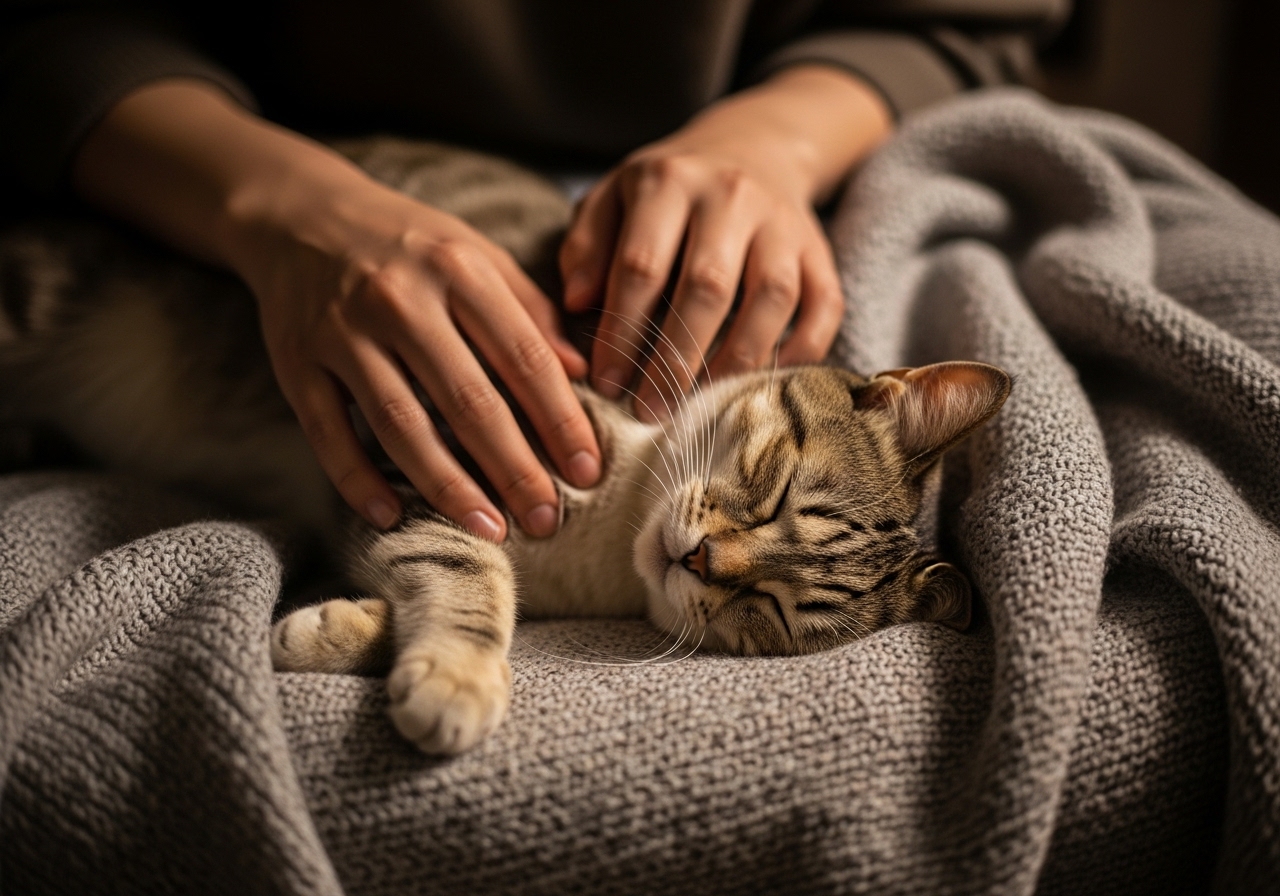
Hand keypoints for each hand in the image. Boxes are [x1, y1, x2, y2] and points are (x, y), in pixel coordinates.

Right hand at [73, 81, 601, 539]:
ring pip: (400, 424)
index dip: (559, 419)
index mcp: (458, 269)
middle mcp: (400, 299)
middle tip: (548, 520)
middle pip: (467, 400)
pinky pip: (328, 432)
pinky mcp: (296, 360)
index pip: (522, 356)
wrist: (299, 213)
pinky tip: (391, 516)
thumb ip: (530, 310)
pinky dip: (357, 479)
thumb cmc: (408, 242)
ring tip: (490, 530)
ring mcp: (343, 332)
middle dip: (514, 468)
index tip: (587, 470)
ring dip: (448, 486)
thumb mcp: (476, 254)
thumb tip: (584, 372)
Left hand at [558, 66, 891, 419]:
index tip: (606, 382)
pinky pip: (823, 305)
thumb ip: (585, 246)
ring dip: (736, 360)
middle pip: (707, 287)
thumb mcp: (611, 198)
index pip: (641, 266)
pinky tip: (765, 383)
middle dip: (674, 359)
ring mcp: (783, 222)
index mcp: (670, 181)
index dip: (621, 332)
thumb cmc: (666, 193)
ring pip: (771, 297)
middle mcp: (732, 195)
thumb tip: (576, 303)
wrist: (753, 147)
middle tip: (649, 410)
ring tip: (702, 404)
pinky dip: (801, 350)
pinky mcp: (819, 250)